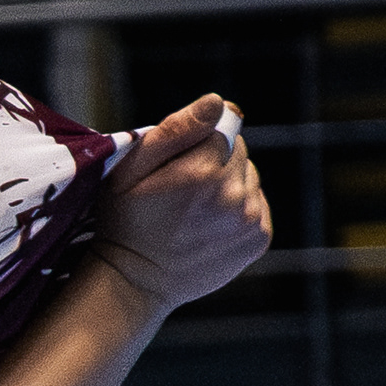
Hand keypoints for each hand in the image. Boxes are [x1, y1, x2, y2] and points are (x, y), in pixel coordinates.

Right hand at [90, 93, 270, 314]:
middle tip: (182, 191)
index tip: (175, 166)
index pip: (223, 126)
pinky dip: (240, 210)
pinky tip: (209, 226)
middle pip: (239, 151)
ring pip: (249, 177)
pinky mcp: (260, 238)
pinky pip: (258, 204)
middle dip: (215, 162)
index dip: (197, 142)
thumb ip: (175, 130)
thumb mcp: (130, 170)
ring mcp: (251, 219)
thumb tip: (219, 103)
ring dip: (228, 186)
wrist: (136, 283)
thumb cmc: (126, 222)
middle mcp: (235, 195)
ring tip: (195, 212)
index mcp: (204, 172)